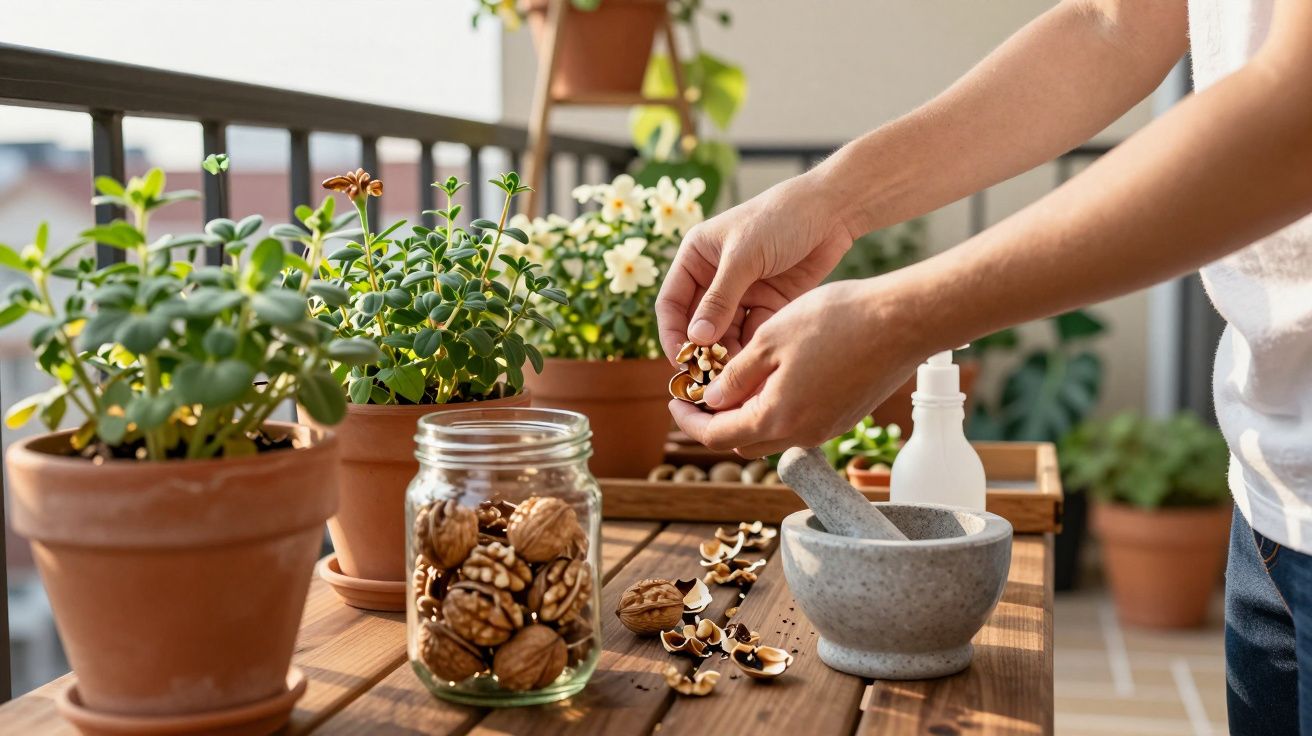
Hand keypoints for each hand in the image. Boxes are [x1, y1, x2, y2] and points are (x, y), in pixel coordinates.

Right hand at [655, 173, 853, 361]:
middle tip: (707, 378)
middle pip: (698, 323)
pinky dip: (751, 348)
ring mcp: (743, 292)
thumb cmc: (780, 219)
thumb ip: (719, 299)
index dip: (672, 333)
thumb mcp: (744, 257)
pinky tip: (755, 364)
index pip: (672, 302)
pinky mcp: (769, 303)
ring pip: (726, 333)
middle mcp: (715, 277)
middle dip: (701, 350)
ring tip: (732, 376)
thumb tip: (695, 339)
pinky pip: (753, 332)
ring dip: (727, 354)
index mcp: (696, 258)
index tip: (680, 361)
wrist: (831, 210)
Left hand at [669, 277, 932, 457]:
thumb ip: (736, 377)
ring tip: (734, 381)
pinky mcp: (845, 416)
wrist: (903, 322)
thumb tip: (710, 402)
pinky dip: (777, 407)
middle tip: (699, 392)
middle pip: (743, 441)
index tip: (673, 400)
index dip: (688, 420)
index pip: (716, 436)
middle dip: (716, 421)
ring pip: (772, 433)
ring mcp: (826, 429)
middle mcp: (801, 434)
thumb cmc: (835, 322)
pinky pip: (799, 422)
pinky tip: (776, 376)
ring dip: (747, 414)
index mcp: (776, 418)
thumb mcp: (770, 340)